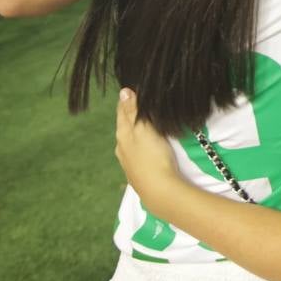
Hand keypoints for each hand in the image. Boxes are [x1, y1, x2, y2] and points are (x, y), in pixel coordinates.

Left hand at [115, 89, 180, 206]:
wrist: (159, 190)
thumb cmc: (152, 155)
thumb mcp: (143, 128)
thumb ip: (134, 111)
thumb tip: (123, 91)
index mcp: (122, 134)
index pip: (122, 112)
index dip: (127, 100)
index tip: (133, 90)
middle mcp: (122, 148)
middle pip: (124, 127)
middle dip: (130, 115)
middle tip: (140, 103)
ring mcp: (129, 162)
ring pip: (130, 141)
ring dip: (135, 132)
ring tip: (145, 124)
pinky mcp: (139, 173)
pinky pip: (137, 153)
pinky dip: (141, 145)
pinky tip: (146, 147)